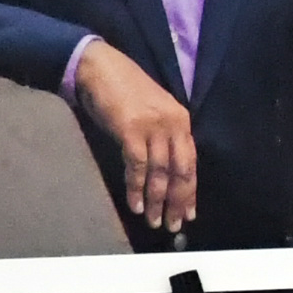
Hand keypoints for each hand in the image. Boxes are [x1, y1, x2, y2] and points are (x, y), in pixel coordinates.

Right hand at [66, 36, 197, 231]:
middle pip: (181, 170)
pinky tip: (135, 204)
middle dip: (177, 200)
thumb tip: (163, 171)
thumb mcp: (152, 113)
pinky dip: (137, 188)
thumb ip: (161, 137)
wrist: (100, 67)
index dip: (190, 190)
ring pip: (161, 172)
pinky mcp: (131, 129)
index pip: (191, 162)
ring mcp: (153, 127)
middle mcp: (173, 124)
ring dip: (156, 200)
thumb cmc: (123, 91)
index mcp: (181, 121)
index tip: (189, 213)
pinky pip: (138, 165)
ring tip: (153, 220)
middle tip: (173, 224)